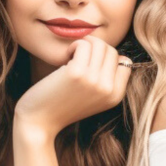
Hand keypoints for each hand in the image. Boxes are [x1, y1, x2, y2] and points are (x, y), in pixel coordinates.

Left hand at [14, 36, 132, 138]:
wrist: (40, 121)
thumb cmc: (63, 106)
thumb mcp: (94, 98)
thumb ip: (108, 81)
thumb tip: (120, 55)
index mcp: (115, 96)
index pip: (125, 62)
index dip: (108, 59)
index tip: (92, 66)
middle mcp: (108, 89)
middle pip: (112, 51)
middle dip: (95, 50)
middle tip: (79, 60)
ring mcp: (94, 81)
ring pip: (99, 44)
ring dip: (84, 45)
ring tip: (73, 58)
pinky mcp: (77, 73)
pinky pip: (83, 44)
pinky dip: (73, 46)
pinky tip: (65, 58)